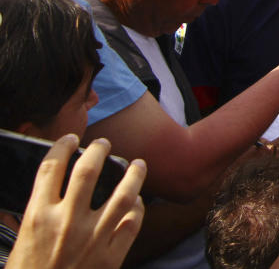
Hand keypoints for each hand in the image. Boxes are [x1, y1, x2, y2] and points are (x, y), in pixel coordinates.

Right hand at [7, 135, 145, 268]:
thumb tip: (44, 192)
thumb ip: (34, 216)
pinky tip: (138, 202)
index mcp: (38, 217)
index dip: (62, 147)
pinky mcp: (112, 256)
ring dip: (134, 174)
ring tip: (139, 163)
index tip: (70, 140)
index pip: (52, 168)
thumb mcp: (20, 243)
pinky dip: (138, 208)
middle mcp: (67, 222)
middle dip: (99, 150)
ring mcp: (94, 238)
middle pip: (89, 170)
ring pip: (124, 193)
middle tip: (104, 144)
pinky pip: (133, 222)